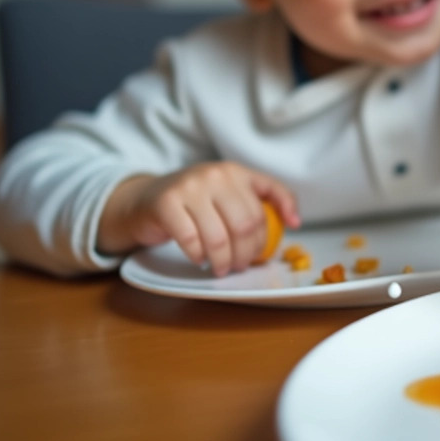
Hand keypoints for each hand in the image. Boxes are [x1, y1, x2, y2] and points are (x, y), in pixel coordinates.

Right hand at [96, 162, 299, 275]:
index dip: (267, 236)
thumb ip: (261, 200)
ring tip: (220, 268)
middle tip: (238, 267)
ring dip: (222, 261)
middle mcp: (215, 175)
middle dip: (245, 254)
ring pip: (219, 236)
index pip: (265, 206)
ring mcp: (189, 187)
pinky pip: (191, 240)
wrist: (144, 200)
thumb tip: (295, 221)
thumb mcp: (228, 193)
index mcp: (236, 172)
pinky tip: (199, 259)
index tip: (266, 253)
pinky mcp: (166, 203)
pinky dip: (198, 256)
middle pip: (244, 225)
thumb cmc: (194, 203)